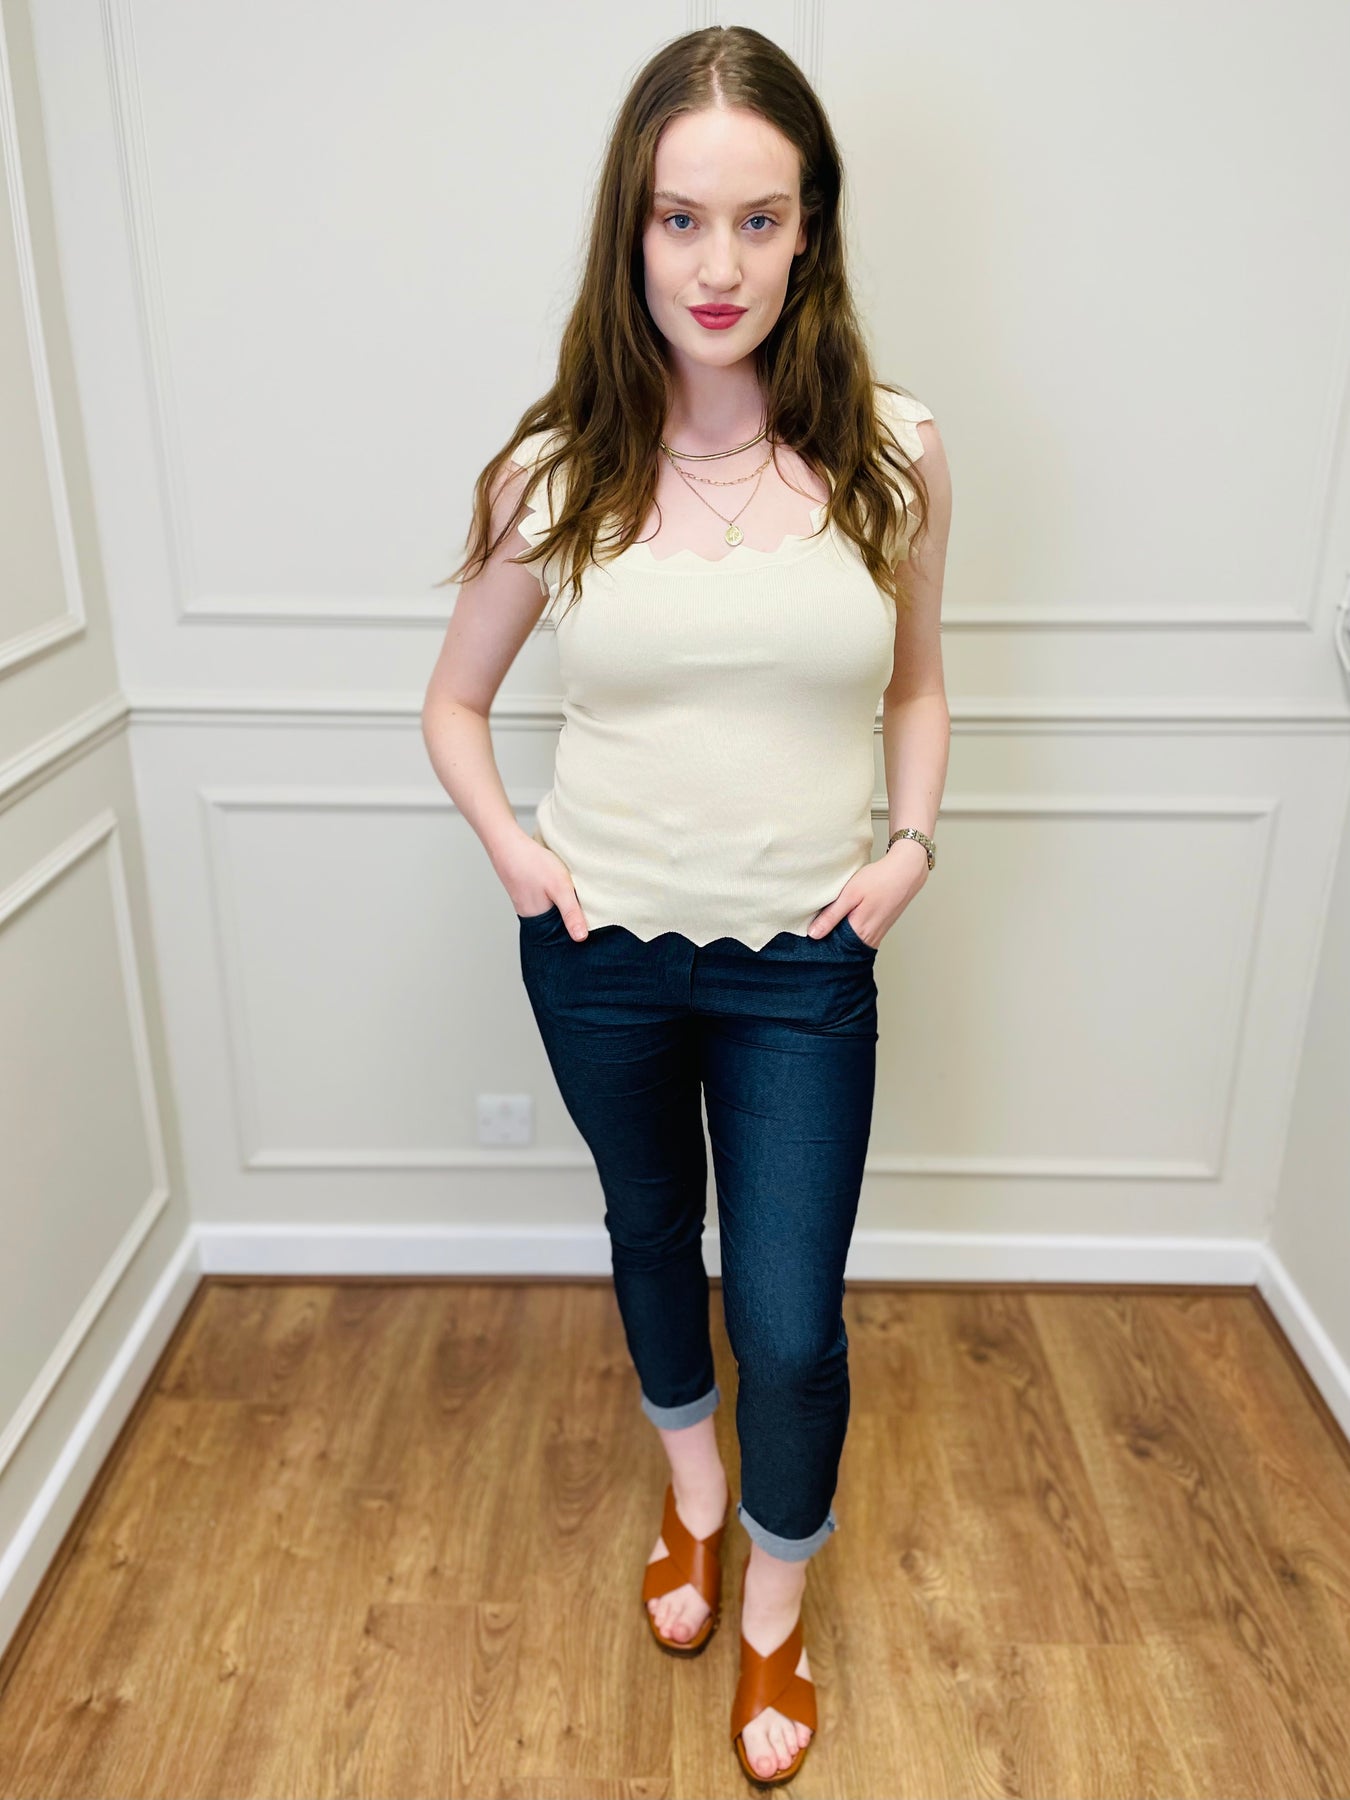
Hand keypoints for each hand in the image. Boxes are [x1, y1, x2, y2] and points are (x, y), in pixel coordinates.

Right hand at [499, 841, 588, 938]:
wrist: (508, 844)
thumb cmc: (533, 864)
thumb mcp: (560, 888)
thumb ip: (571, 913)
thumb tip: (581, 938)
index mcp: (539, 923)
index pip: (562, 936)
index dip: (576, 929)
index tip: (591, 925)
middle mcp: (531, 917)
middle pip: (557, 924)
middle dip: (571, 918)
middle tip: (586, 906)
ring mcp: (526, 904)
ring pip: (552, 911)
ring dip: (562, 904)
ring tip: (573, 895)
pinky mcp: (526, 892)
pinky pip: (545, 900)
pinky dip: (553, 895)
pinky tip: (557, 886)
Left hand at [807, 839, 928, 947]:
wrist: (906, 871)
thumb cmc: (879, 879)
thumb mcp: (850, 894)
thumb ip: (832, 916)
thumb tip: (813, 935)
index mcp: (860, 931)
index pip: (834, 948)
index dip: (820, 944)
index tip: (808, 936)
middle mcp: (870, 938)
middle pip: (844, 949)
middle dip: (830, 942)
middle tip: (815, 931)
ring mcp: (878, 934)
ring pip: (853, 943)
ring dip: (840, 937)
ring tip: (829, 925)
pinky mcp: (882, 927)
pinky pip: (862, 937)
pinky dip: (851, 932)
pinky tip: (845, 921)